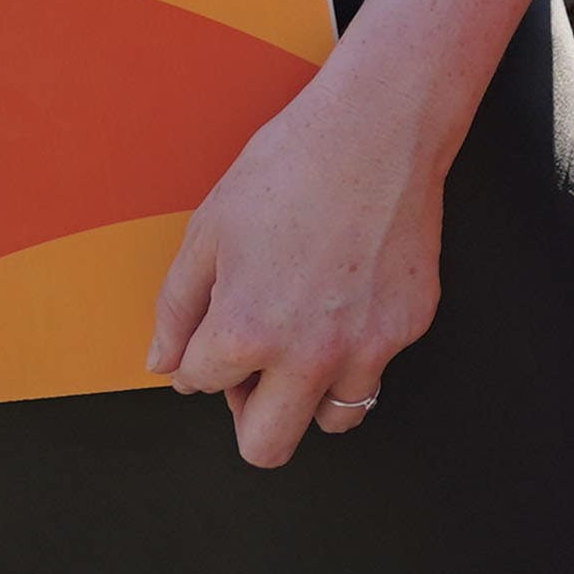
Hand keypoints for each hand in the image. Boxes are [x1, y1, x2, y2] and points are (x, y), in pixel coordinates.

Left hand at [145, 44, 452, 463]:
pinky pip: (376, 367)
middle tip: (252, 376)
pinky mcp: (409, 326)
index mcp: (246, 332)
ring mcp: (367, 346)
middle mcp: (308, 354)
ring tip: (306, 339)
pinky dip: (358, 349)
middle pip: (266, 446)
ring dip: (310, 393)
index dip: (200, 357)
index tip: (214, 330)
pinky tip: (348, 294)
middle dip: (248, 417)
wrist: (378, 126)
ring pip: (332, 419)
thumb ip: (177, 308)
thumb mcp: (209, 230)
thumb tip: (164, 366)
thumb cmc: (290, 166)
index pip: (200, 385)